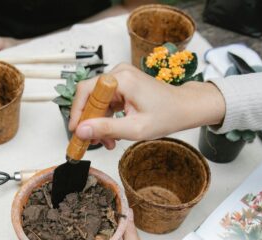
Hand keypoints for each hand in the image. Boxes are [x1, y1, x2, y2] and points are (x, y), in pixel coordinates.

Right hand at [68, 63, 225, 149]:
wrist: (185, 108)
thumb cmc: (168, 115)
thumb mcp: (135, 128)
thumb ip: (107, 129)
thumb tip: (81, 130)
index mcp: (122, 79)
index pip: (86, 91)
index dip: (77, 112)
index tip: (76, 131)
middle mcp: (119, 74)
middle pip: (90, 97)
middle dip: (89, 122)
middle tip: (92, 142)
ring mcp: (121, 78)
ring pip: (97, 102)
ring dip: (98, 123)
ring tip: (107, 142)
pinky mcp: (123, 85)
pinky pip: (106, 102)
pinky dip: (106, 119)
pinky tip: (112, 134)